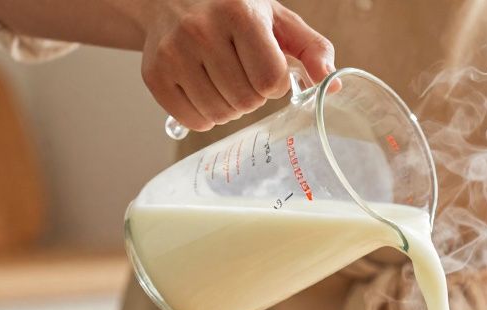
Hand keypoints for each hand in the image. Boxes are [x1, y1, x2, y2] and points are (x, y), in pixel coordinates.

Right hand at [139, 0, 334, 131]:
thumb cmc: (232, 10)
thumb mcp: (276, 19)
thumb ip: (311, 48)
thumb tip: (331, 83)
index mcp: (238, 13)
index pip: (271, 80)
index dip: (275, 83)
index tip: (267, 69)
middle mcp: (201, 30)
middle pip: (246, 101)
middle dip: (253, 96)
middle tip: (244, 76)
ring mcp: (174, 53)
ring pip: (220, 115)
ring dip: (231, 108)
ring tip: (224, 82)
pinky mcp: (154, 75)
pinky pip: (193, 121)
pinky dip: (205, 116)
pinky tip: (204, 91)